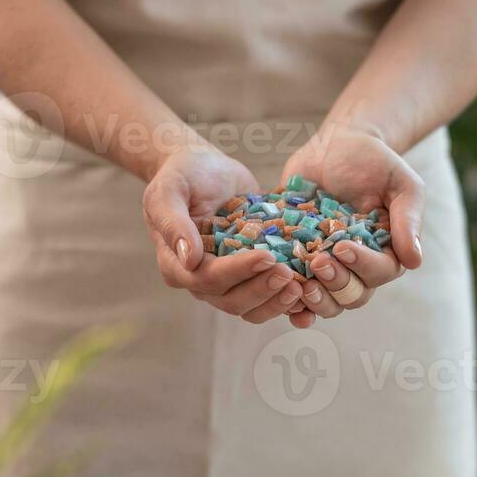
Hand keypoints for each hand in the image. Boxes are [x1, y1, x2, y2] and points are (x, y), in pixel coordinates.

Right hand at [143, 145, 302, 322]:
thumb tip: (189, 258)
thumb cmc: (183, 176)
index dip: (238, 272)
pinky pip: (268, 299)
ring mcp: (228, 282)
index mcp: (177, 266)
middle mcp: (201, 281)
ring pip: (251, 308)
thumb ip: (172, 222)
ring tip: (302, 286)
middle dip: (262, 290)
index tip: (266, 256)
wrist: (205, 169)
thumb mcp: (168, 190)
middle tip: (290, 273)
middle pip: (232, 300)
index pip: (208, 279)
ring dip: (276, 302)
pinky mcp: (250, 276)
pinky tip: (308, 295)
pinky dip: (287, 303)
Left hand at [281, 128, 424, 327]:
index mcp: (386, 252)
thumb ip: (407, 220)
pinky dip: (291, 304)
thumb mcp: (400, 184)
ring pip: (327, 302)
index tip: (342, 247)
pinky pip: (297, 294)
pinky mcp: (300, 263)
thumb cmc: (374, 163)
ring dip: (314, 300)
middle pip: (352, 295)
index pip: (379, 272)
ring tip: (299, 284)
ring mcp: (328, 268)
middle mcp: (358, 268)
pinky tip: (283, 300)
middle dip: (335, 283)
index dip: (361, 265)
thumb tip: (415, 261)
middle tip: (317, 262)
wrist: (335, 146)